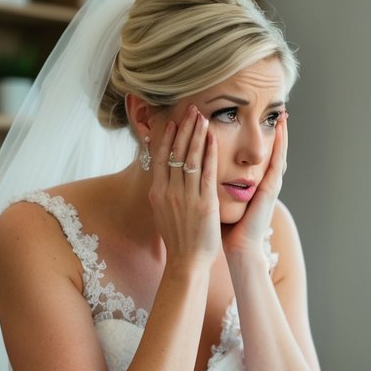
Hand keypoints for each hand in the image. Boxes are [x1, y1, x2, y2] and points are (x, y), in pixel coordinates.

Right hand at [149, 105, 220, 266]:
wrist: (186, 262)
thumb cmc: (178, 239)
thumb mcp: (162, 212)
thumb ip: (164, 192)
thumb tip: (163, 177)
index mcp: (157, 192)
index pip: (160, 157)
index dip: (167, 136)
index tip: (173, 120)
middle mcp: (169, 191)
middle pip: (175, 152)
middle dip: (183, 128)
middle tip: (190, 108)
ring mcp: (186, 197)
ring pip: (190, 158)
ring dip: (196, 134)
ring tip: (201, 116)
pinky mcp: (204, 203)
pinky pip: (206, 173)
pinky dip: (209, 154)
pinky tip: (213, 139)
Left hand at [222, 111, 287, 258]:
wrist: (240, 248)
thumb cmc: (227, 229)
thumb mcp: (220, 201)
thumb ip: (214, 187)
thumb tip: (197, 177)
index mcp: (252, 185)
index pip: (256, 157)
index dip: (258, 140)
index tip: (256, 121)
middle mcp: (263, 182)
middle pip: (270, 152)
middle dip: (274, 133)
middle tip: (279, 112)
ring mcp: (269, 185)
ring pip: (278, 154)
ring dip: (282, 134)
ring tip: (284, 115)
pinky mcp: (270, 189)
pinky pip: (278, 163)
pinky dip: (281, 146)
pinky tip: (282, 131)